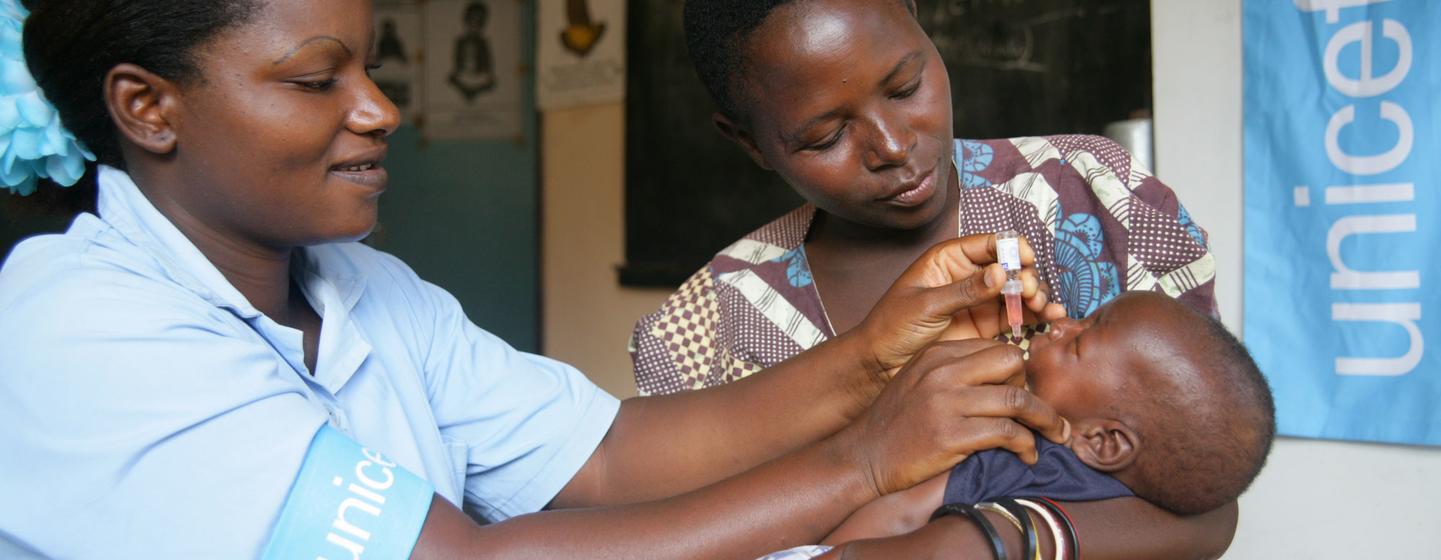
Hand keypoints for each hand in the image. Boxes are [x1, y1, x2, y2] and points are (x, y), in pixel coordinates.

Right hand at [833, 338, 1069, 498]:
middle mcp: (943, 372)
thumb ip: (956, 373)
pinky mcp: (950, 435)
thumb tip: (1006, 377)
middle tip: (1036, 413)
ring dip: (1044, 420)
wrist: (864, 455)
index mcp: (938, 355)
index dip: (1018, 373)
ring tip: (1054, 435)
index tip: (1024, 393)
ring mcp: (946, 403)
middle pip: (1012, 363)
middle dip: (1033, 388)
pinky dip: (1026, 446)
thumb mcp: (921, 381)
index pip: (997, 348)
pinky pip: (1007, 433)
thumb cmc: (897, 423)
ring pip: (1016, 399)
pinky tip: (1028, 456)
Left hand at [855, 233, 1063, 376]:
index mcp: (948, 259)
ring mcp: (979, 302)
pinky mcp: (986, 327)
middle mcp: (968, 276)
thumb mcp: (925, 306)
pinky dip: (1035, 316)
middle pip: (1010, 267)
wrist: (880, 366)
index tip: (1026, 261)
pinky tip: (1049, 318)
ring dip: (1036, 295)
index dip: (1011, 248)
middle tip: (1031, 293)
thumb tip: (1000, 272)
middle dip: (1027, 276)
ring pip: (1018, 291)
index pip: (988, 243)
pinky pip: (1017, 316)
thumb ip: (963, 291)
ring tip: (1043, 308)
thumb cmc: (891, 327)